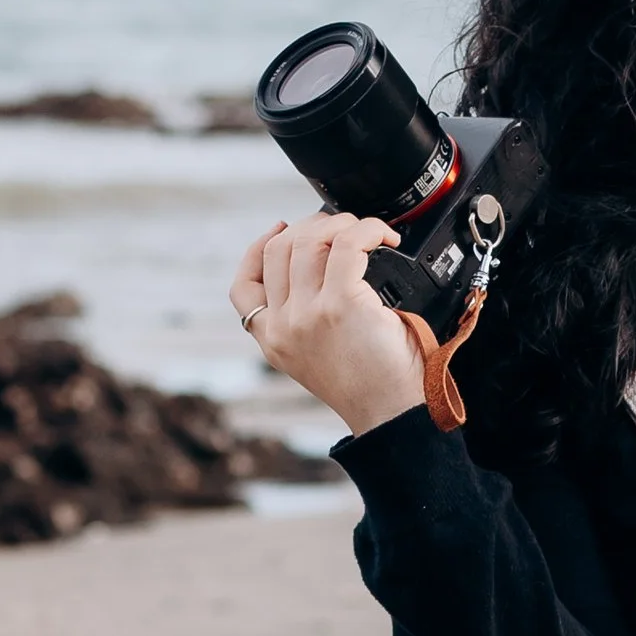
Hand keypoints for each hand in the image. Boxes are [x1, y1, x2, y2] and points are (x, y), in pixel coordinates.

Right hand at [228, 214, 426, 436]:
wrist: (392, 412)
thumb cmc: (371, 385)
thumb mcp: (316, 356)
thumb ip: (302, 321)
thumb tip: (316, 268)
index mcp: (272, 340)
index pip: (242, 286)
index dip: (258, 248)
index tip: (281, 229)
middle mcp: (283, 326)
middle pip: (279, 250)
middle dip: (310, 227)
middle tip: (341, 228)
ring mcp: (308, 313)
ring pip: (310, 240)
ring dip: (342, 223)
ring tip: (368, 232)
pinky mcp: (341, 303)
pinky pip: (347, 244)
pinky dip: (368, 230)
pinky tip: (383, 237)